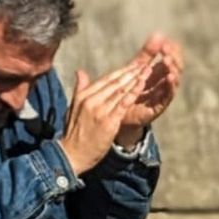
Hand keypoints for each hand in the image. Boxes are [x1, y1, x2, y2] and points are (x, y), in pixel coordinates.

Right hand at [57, 59, 153, 175]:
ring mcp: (100, 110)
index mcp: (84, 96)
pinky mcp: (108, 121)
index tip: (134, 65)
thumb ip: (80, 89)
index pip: (106, 80)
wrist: (71, 154)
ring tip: (148, 70)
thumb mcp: (73, 108)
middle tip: (146, 64)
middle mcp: (91, 100)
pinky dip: (133, 92)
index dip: (122, 71)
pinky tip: (142, 84)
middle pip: (115, 83)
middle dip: (132, 72)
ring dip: (135, 79)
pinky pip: (123, 104)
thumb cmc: (73, 133)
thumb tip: (80, 72)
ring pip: (120, 91)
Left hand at [117, 32, 183, 141]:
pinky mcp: (158, 107)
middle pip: (175, 68)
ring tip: (168, 60)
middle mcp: (163, 83)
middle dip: (173, 58)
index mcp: (158, 73)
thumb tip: (159, 34)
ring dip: (173, 70)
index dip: (171, 50)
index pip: (171, 58)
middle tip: (167, 49)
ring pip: (173, 81)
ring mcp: (162, 95)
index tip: (167, 42)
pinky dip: (170, 86)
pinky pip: (167, 96)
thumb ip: (146, 53)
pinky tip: (170, 77)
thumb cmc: (127, 91)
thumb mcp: (135, 69)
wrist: (116, 116)